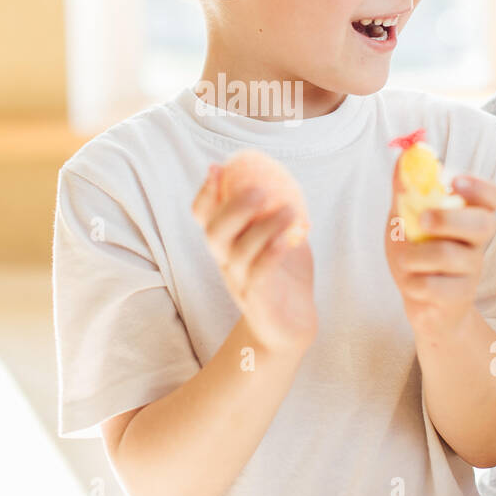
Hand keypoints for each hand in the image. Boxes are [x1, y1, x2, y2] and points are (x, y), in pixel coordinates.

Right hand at [191, 164, 316, 352]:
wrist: (291, 328)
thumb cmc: (284, 277)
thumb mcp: (278, 237)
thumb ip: (274, 212)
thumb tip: (280, 175)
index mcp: (227, 245)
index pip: (203, 218)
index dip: (205, 194)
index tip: (217, 168)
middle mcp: (226, 263)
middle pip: (214, 233)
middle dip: (234, 208)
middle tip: (260, 190)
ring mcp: (240, 283)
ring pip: (239, 253)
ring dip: (263, 228)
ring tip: (289, 210)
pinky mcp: (258, 302)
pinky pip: (259, 276)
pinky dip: (271, 254)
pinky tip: (288, 238)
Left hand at [385, 165, 495, 342]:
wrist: (419, 303)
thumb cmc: (417, 253)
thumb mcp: (406, 217)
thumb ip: (406, 187)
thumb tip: (406, 153)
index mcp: (468, 215)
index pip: (491, 197)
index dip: (478, 187)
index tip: (454, 181)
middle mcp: (477, 242)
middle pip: (484, 224)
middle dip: (450, 218)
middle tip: (423, 220)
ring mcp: (472, 271)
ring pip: (449, 256)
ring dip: (414, 255)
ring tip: (406, 260)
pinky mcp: (460, 298)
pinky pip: (433, 287)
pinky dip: (412, 283)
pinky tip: (413, 284)